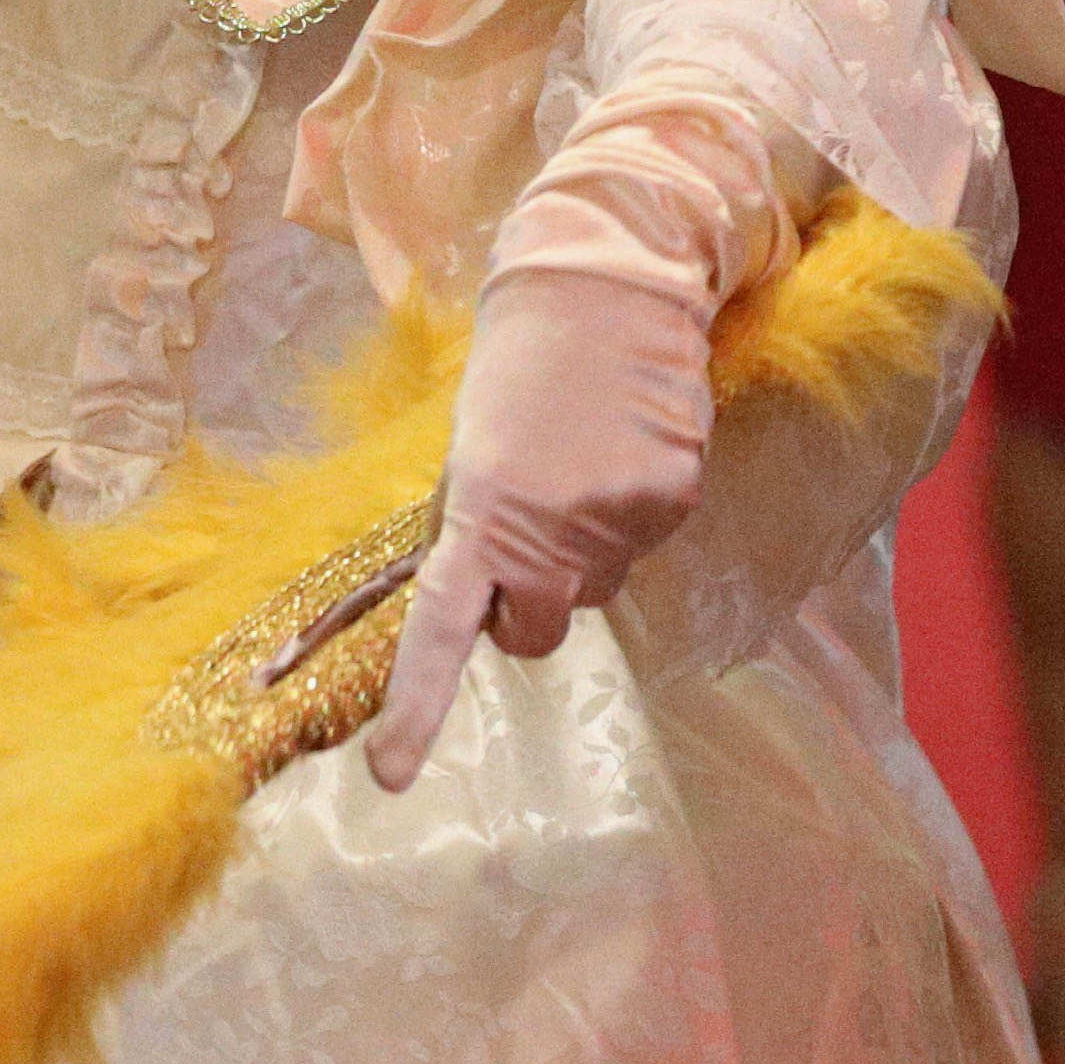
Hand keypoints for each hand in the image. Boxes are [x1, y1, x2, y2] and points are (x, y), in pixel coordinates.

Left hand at [362, 268, 716, 792]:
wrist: (606, 288)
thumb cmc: (521, 369)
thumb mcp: (474, 450)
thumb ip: (477, 531)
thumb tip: (491, 603)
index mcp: (479, 513)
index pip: (442, 627)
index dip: (417, 704)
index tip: (389, 775)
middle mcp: (548, 531)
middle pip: (541, 635)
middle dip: (530, 609)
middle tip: (529, 537)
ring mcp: (618, 523)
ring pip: (599, 588)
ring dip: (583, 549)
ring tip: (577, 461)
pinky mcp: (674, 504)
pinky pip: (645, 546)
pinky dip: (631, 513)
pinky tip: (622, 448)